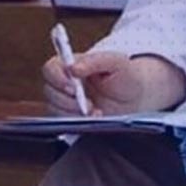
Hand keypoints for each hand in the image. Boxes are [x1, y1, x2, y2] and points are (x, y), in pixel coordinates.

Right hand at [41, 51, 185, 115]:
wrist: (137, 98)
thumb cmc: (125, 75)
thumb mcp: (116, 62)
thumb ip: (95, 60)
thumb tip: (73, 68)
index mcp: (70, 65)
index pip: (50, 69)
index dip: (57, 78)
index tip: (73, 88)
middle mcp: (64, 84)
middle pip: (49, 92)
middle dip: (68, 101)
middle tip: (88, 105)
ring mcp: (66, 103)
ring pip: (54, 110)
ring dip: (73, 114)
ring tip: (95, 113)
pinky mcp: (71, 120)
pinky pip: (64, 125)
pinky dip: (78, 124)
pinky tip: (94, 121)